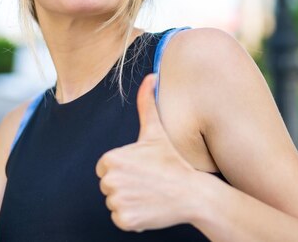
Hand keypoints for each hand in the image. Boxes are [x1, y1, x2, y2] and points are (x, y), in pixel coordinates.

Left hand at [95, 74, 198, 231]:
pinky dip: (133, 217)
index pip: (105, 167)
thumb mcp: (156, 131)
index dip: (123, 168)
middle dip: (126, 184)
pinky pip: (121, 218)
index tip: (141, 168)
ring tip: (149, 192)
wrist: (192, 193)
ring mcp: (117, 202)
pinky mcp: (124, 220)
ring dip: (129, 200)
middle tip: (147, 180)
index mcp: (110, 159)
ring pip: (114, 202)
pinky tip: (149, 206)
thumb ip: (147, 104)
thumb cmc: (172, 161)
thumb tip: (150, 77)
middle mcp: (109, 181)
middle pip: (108, 185)